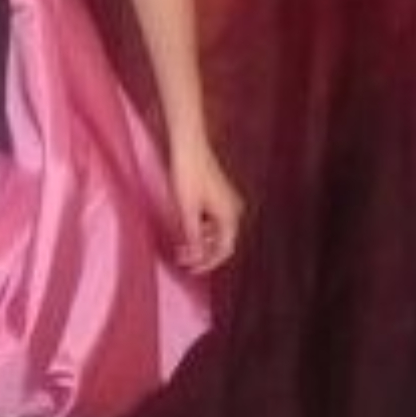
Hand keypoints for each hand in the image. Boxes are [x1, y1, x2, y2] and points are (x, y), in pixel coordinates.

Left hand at [169, 139, 243, 274]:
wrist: (188, 146)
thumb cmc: (187, 174)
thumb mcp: (187, 210)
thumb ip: (193, 236)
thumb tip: (197, 258)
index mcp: (230, 216)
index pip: (224, 250)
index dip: (207, 263)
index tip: (190, 270)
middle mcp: (234, 210)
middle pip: (222, 242)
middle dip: (202, 252)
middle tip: (181, 258)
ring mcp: (228, 201)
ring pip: (217, 231)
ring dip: (201, 241)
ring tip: (181, 245)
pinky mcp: (219, 195)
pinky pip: (214, 219)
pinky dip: (201, 228)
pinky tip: (186, 228)